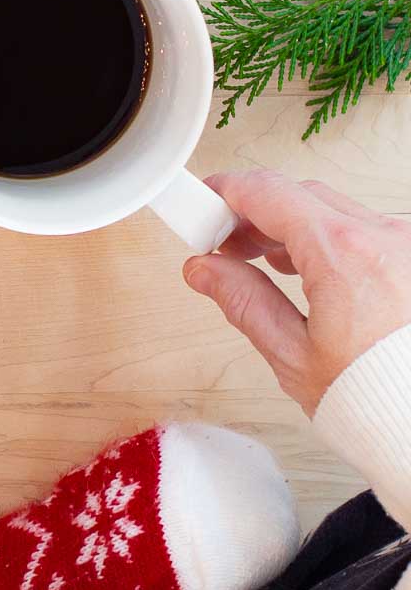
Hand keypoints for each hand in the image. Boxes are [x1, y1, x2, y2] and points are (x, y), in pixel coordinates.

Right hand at [182, 170, 410, 415]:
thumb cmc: (378, 398)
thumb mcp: (293, 354)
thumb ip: (243, 300)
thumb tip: (204, 269)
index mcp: (344, 254)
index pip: (268, 192)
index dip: (225, 191)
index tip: (201, 201)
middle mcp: (385, 236)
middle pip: (300, 195)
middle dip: (253, 211)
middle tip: (221, 240)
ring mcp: (408, 244)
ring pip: (335, 210)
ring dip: (291, 224)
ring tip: (261, 260)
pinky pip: (365, 229)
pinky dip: (327, 237)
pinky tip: (307, 268)